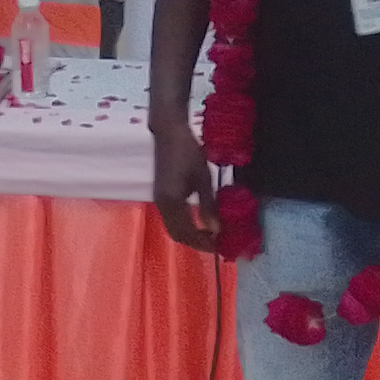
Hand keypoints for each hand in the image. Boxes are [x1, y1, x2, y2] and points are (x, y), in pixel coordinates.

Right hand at [151, 118, 220, 251]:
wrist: (169, 133)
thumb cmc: (188, 152)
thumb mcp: (203, 178)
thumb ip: (208, 206)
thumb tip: (216, 230)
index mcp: (171, 201)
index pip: (186, 232)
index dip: (203, 242)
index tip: (220, 246)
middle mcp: (161, 205)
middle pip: (177, 234)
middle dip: (196, 242)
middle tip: (216, 244)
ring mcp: (159, 200)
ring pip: (173, 228)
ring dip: (190, 234)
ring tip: (210, 235)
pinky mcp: (160, 195)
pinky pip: (171, 219)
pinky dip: (184, 225)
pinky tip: (198, 222)